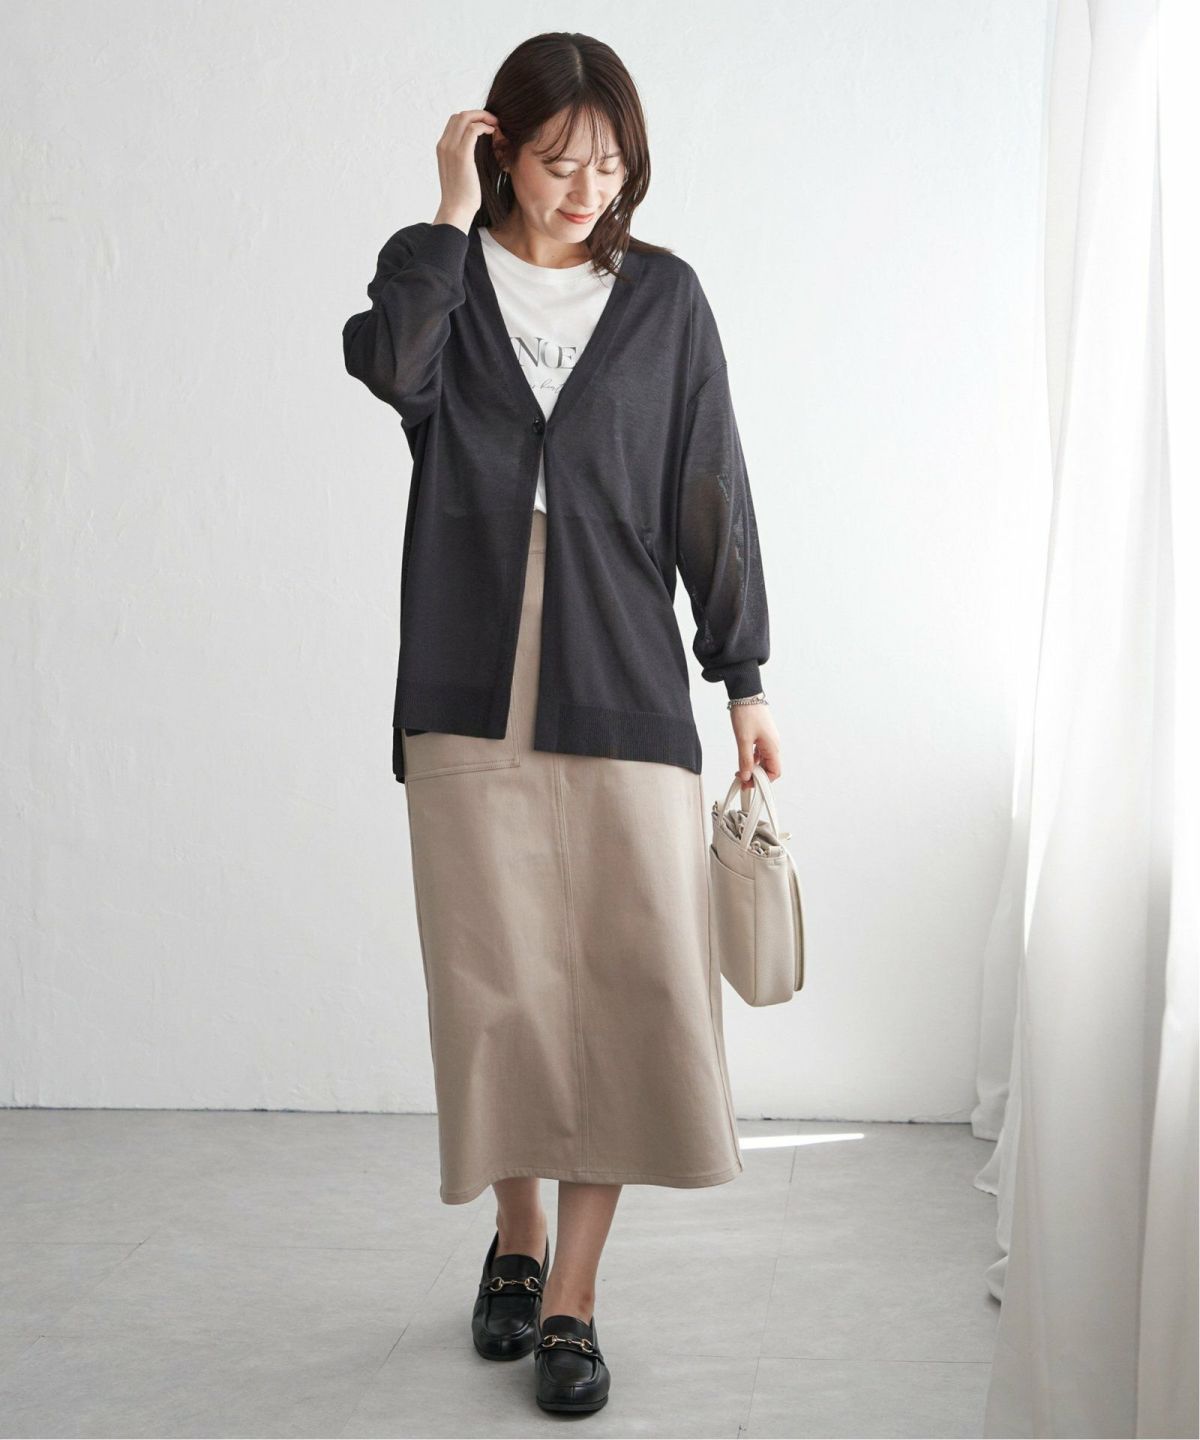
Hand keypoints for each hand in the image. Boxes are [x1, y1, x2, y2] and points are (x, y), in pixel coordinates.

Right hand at [433, 109, 503, 231]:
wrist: (456, 210)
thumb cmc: (461, 195)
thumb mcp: (460, 171)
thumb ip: (464, 157)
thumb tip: (478, 150)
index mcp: (442, 148)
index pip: (454, 121)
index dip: (471, 118)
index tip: (486, 124)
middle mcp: (444, 145)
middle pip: (459, 115)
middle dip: (478, 114)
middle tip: (494, 121)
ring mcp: (451, 149)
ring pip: (465, 117)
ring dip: (483, 117)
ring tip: (496, 125)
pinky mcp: (462, 155)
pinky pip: (473, 130)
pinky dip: (484, 126)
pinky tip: (493, 133)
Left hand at [730, 701, 781, 792]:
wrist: (745, 694)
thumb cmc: (747, 713)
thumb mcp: (743, 740)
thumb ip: (745, 760)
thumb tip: (746, 777)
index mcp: (772, 747)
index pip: (775, 772)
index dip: (763, 780)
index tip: (749, 783)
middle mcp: (773, 744)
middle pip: (769, 767)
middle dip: (756, 776)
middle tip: (742, 780)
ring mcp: (768, 739)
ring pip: (764, 760)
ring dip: (753, 767)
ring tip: (740, 771)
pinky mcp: (762, 735)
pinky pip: (760, 752)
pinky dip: (753, 758)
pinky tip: (744, 760)